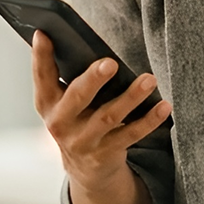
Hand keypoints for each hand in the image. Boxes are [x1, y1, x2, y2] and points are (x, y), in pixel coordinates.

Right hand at [32, 33, 167, 203]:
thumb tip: (77, 38)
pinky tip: (162, 106)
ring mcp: (83, 141)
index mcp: (47, 103)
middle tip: (110, 62)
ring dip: (131, 97)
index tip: (43, 33)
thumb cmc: (77, 119)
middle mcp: (61, 123)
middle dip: (93, 79)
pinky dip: (149, 120)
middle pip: (78, 97)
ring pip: (109, 116)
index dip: (40, 56)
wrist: (85, 169)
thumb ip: (67, 76)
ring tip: (149, 80)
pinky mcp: (106, 153)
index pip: (42, 76)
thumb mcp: (63, 102)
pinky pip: (131, 135)